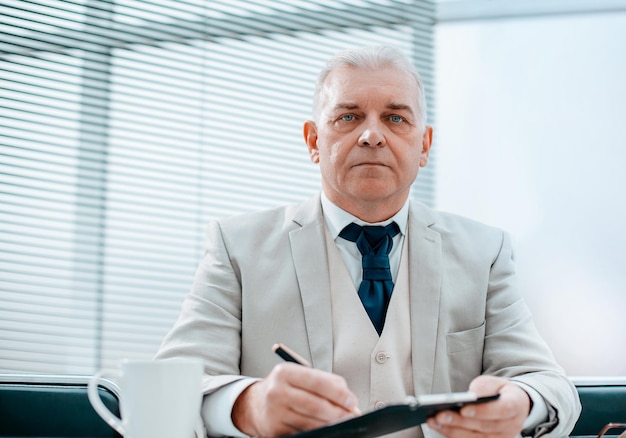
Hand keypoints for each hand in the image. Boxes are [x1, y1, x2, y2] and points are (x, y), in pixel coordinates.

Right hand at [232, 363, 359, 436]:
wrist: (255, 404)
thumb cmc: (285, 387)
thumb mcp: (299, 376)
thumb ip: (325, 382)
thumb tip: (348, 399)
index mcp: (284, 372)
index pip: (317, 382)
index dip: (338, 393)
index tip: (352, 401)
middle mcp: (277, 392)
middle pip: (316, 405)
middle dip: (339, 413)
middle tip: (352, 415)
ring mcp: (274, 413)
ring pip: (311, 423)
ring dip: (331, 424)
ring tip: (342, 422)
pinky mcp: (275, 430)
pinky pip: (303, 433)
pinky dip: (318, 431)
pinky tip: (326, 428)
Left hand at [426, 375, 530, 437]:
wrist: (512, 405)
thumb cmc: (499, 391)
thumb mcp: (494, 382)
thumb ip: (484, 387)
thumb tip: (471, 396)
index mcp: (515, 406)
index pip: (502, 410)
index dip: (483, 411)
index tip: (463, 409)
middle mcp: (511, 426)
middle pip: (484, 427)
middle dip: (460, 422)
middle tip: (439, 415)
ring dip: (452, 431)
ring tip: (434, 421)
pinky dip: (453, 435)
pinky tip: (438, 427)